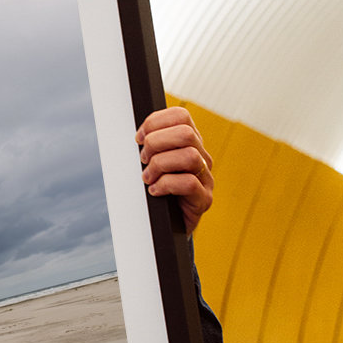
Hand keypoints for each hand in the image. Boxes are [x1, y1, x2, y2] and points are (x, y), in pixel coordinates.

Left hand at [136, 106, 213, 234]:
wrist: (166, 226)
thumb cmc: (156, 191)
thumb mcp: (150, 163)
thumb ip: (149, 146)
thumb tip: (136, 136)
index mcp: (190, 143)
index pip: (180, 116)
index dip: (155, 122)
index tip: (139, 138)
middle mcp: (202, 157)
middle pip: (185, 133)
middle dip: (156, 143)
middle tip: (143, 160)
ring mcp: (206, 179)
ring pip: (189, 156)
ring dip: (160, 165)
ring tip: (147, 178)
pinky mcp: (204, 199)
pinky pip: (189, 183)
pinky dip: (165, 185)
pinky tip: (154, 191)